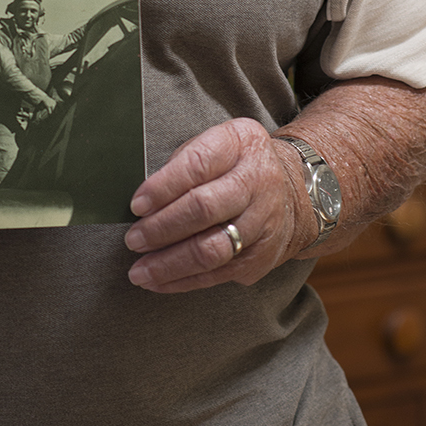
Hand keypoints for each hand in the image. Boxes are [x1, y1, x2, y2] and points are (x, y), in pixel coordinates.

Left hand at [124, 119, 315, 292]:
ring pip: (213, 249)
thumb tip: (143, 203)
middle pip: (205, 210)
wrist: (292, 190)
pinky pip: (219, 273)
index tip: (136, 205)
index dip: (163, 187)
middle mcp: (258, 181)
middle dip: (162, 228)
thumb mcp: (214, 144)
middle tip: (133, 240)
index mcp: (240, 143)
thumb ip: (181, 165)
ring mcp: (264, 221)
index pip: (198, 165)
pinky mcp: (263, 256)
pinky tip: (159, 282)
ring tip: (140, 271)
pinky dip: (184, 281)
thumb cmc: (234, 164)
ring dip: (170, 264)